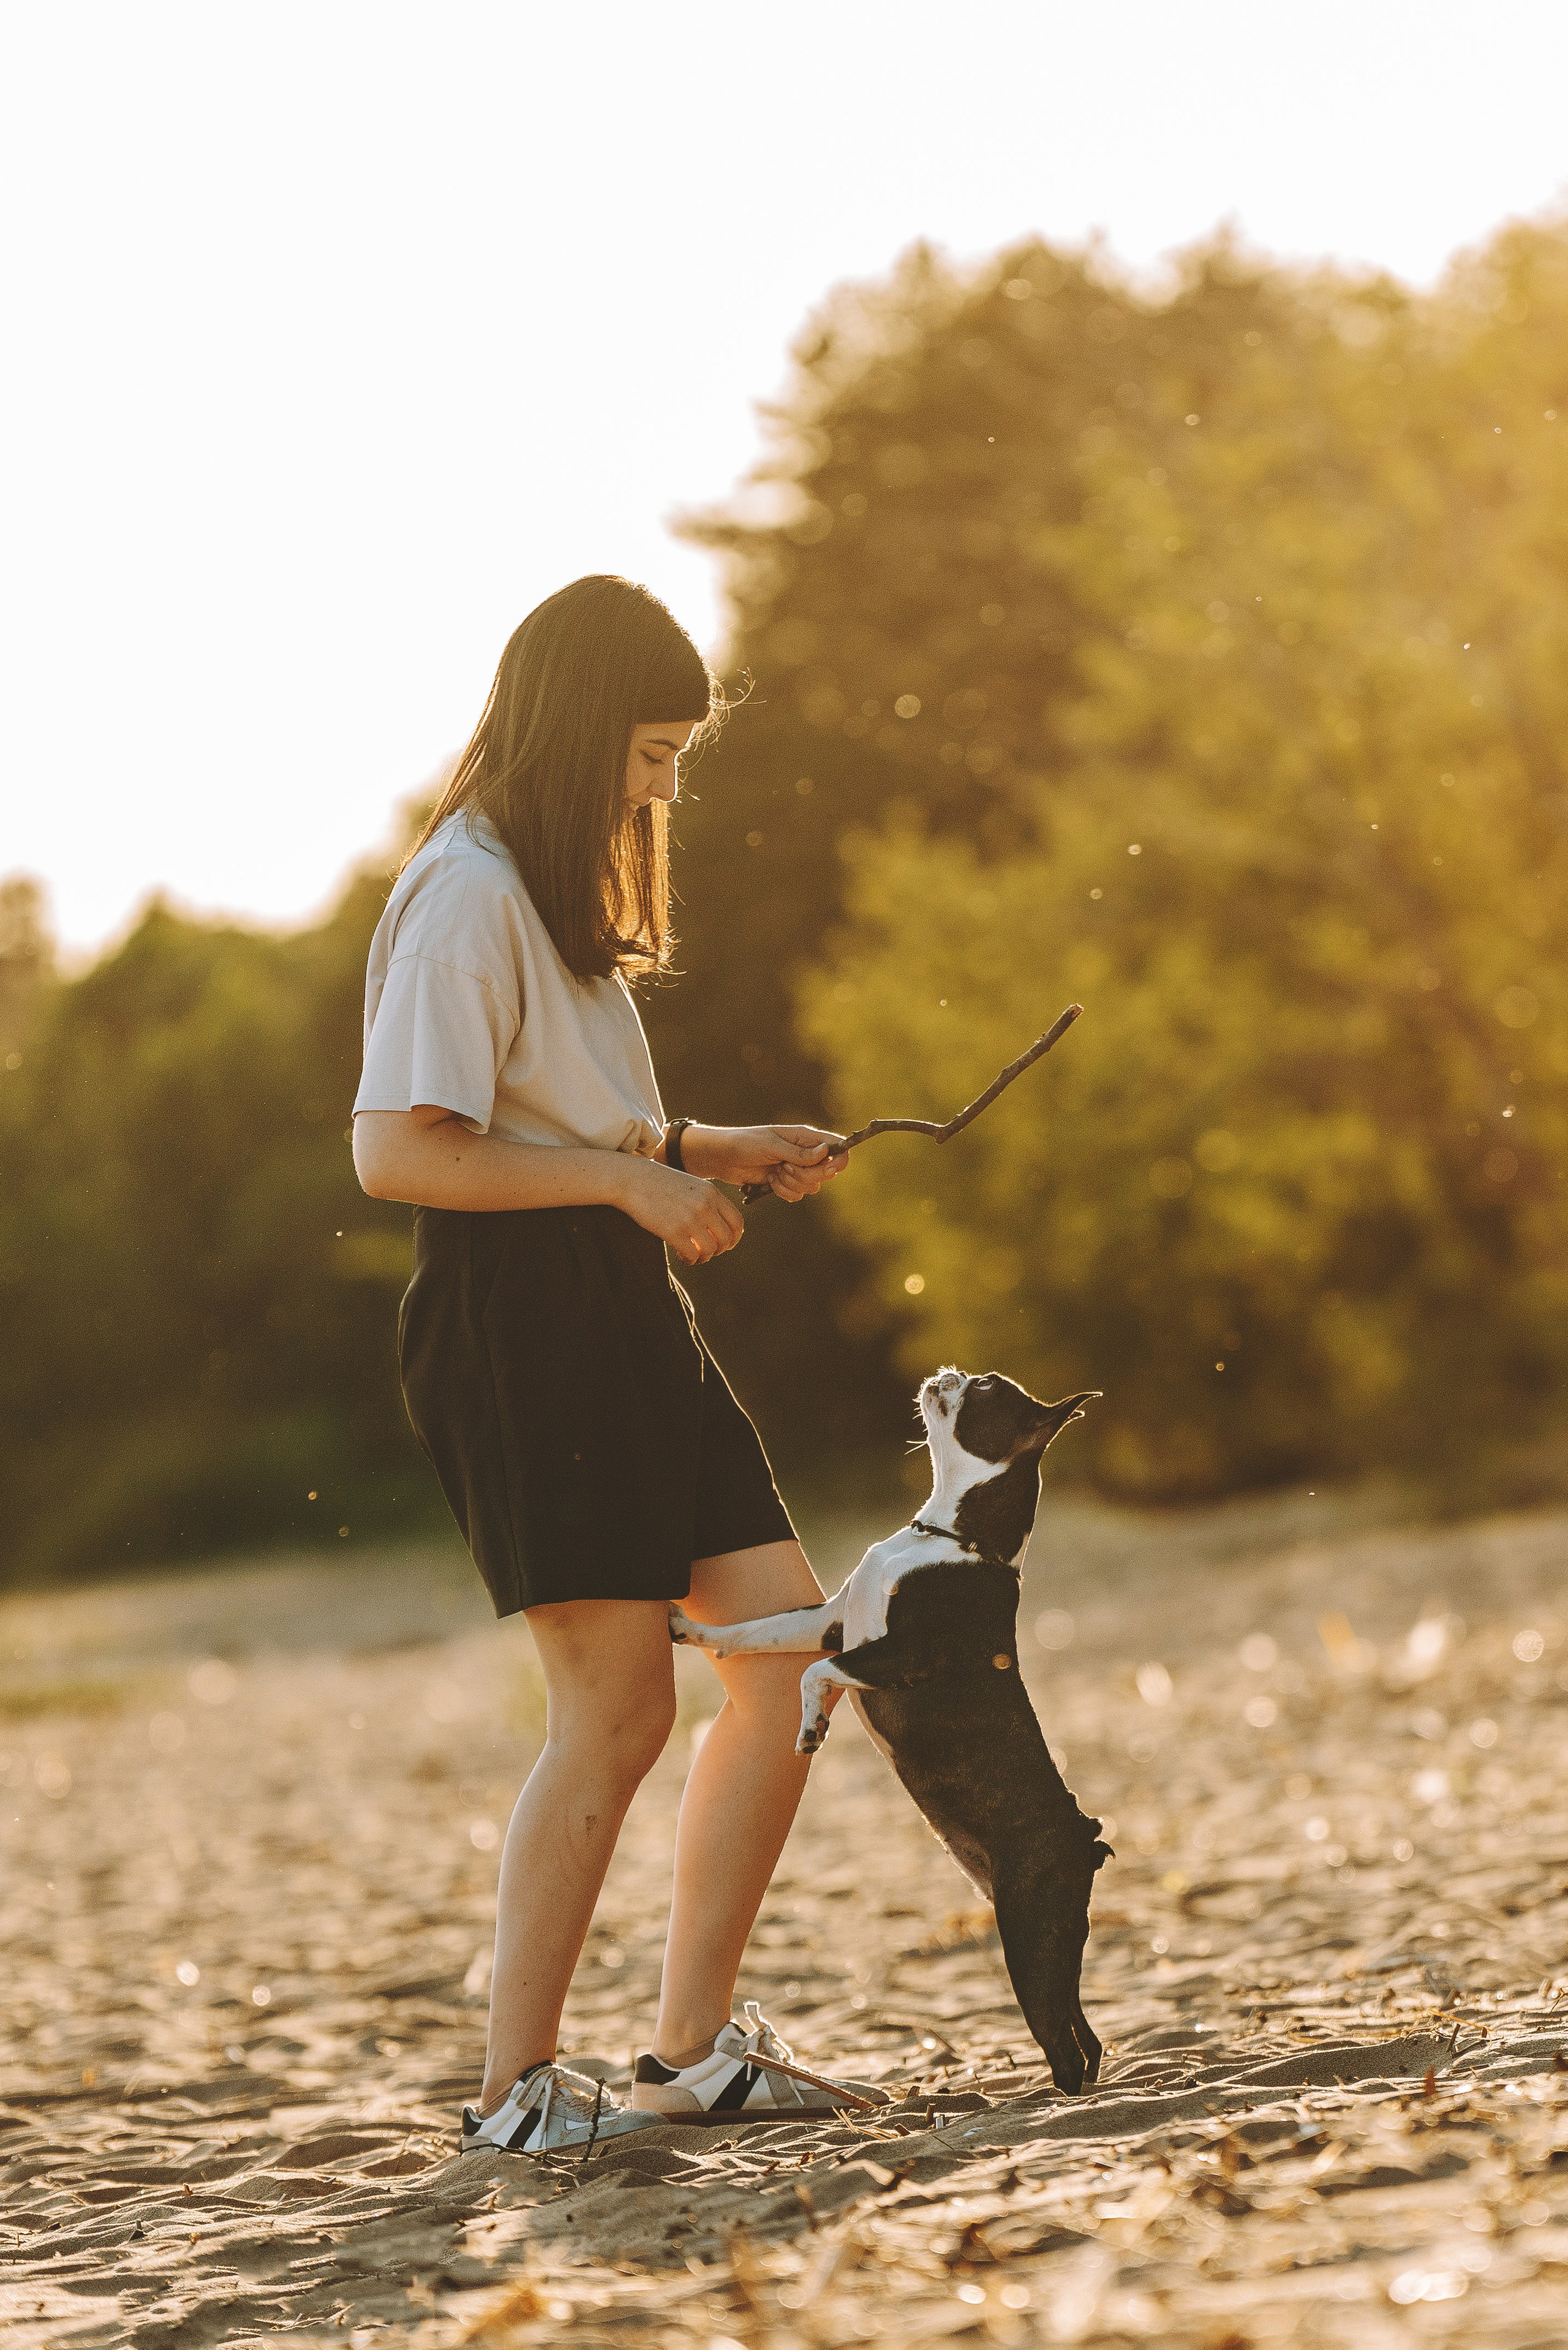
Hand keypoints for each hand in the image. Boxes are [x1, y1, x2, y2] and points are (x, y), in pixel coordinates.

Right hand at [615, 1155, 743, 1265]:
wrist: (632, 1179)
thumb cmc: (659, 1183)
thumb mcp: (690, 1185)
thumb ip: (706, 1201)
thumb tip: (716, 1227)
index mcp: (712, 1193)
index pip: (737, 1221)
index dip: (734, 1238)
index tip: (725, 1244)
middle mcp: (705, 1205)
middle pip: (726, 1239)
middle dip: (718, 1250)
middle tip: (706, 1252)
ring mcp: (691, 1218)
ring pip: (711, 1250)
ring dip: (703, 1257)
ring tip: (692, 1255)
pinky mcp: (674, 1231)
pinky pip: (692, 1255)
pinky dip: (689, 1260)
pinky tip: (680, 1255)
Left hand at [681, 1123, 848, 1201]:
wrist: (723, 1158)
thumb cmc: (745, 1143)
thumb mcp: (771, 1146)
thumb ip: (799, 1153)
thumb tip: (826, 1152)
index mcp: (804, 1136)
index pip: (836, 1146)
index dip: (840, 1159)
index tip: (830, 1169)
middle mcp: (804, 1153)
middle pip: (825, 1172)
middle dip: (807, 1175)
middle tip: (786, 1168)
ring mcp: (795, 1169)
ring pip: (811, 1187)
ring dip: (792, 1183)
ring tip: (774, 1172)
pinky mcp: (785, 1182)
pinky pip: (797, 1195)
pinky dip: (783, 1191)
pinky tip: (769, 1181)